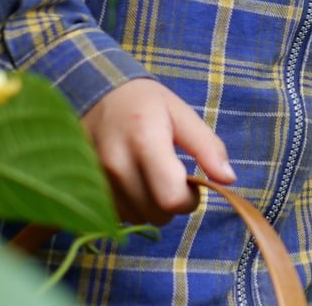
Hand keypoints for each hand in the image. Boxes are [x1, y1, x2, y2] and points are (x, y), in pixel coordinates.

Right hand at [82, 78, 234, 226]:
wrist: (95, 93)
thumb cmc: (146, 103)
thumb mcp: (182, 115)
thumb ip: (208, 147)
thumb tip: (228, 178)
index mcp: (145, 142)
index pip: (171, 199)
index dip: (189, 200)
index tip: (191, 184)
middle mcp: (115, 165)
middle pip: (155, 214)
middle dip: (172, 204)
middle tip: (171, 178)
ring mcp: (95, 179)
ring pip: (135, 219)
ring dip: (149, 206)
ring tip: (149, 177)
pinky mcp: (83, 188)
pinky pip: (114, 216)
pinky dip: (129, 206)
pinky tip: (131, 183)